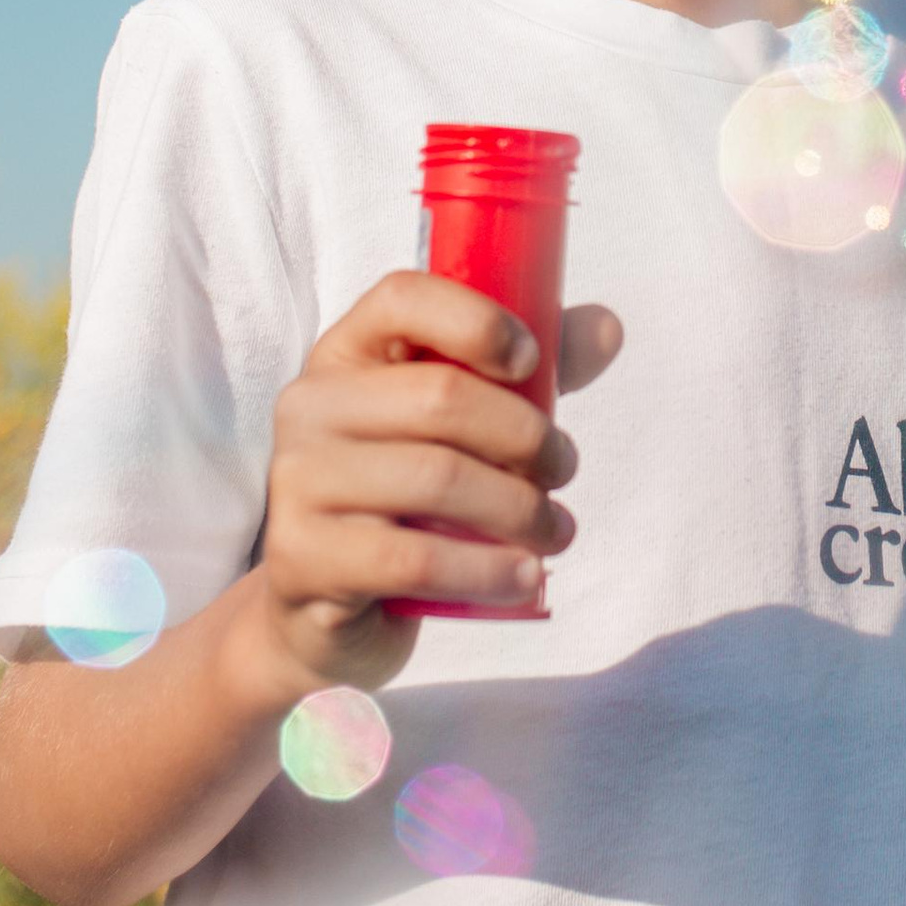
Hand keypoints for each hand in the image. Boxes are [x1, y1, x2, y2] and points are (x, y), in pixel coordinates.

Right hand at [259, 275, 624, 691]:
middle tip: (564, 468)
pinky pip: (415, 560)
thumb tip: (607, 329)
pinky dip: (488, 570)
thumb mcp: (459, 428)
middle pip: (440, 396)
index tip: (532, 363)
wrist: (328, 607)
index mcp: (345, 353)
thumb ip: (524, 377)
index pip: (402, 298)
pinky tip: (524, 576)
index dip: (477, 321)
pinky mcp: (305, 560)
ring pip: (437, 479)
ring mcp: (298, 483)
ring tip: (556, 529)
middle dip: (527, 436)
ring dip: (520, 508)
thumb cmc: (405, 498)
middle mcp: (310, 406)